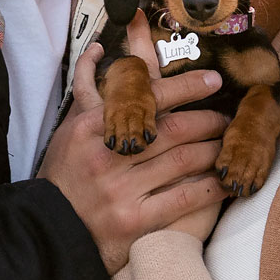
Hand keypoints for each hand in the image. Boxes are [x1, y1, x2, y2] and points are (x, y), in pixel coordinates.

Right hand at [40, 43, 226, 274]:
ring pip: (183, 160)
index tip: (213, 80)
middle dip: (208, 121)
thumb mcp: (69, 128)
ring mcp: (121, 189)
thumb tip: (100, 49)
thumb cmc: (65, 174)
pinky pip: (184, 198)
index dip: (186, 87)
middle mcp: (107, 155)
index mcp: (92, 127)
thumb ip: (88, 90)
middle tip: (229, 118)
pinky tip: (226, 181)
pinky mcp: (135, 220)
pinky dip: (210, 188)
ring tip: (229, 144)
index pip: (148, 99)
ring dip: (212, 150)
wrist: (51, 230)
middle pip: (172, 129)